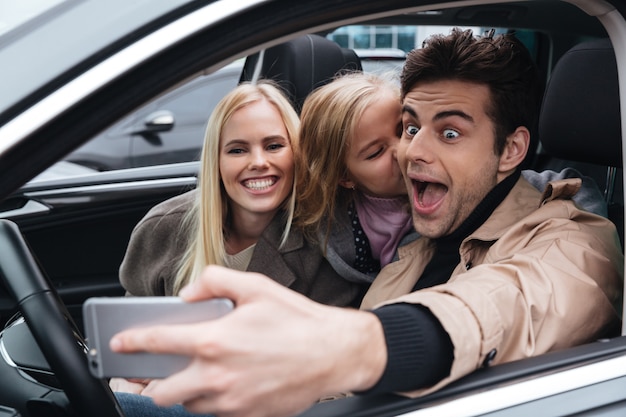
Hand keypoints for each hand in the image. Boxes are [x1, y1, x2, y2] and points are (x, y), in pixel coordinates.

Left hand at [110, 265, 386, 416]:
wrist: (334, 354)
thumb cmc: (298, 321)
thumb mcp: (256, 287)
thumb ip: (214, 282)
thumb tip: (188, 293)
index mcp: (215, 341)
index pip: (158, 343)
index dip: (131, 342)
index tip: (119, 343)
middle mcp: (217, 376)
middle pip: (162, 392)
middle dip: (148, 383)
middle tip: (147, 373)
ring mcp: (232, 400)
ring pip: (188, 406)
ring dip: (181, 392)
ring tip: (188, 375)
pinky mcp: (247, 415)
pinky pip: (215, 413)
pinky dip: (209, 401)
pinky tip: (220, 384)